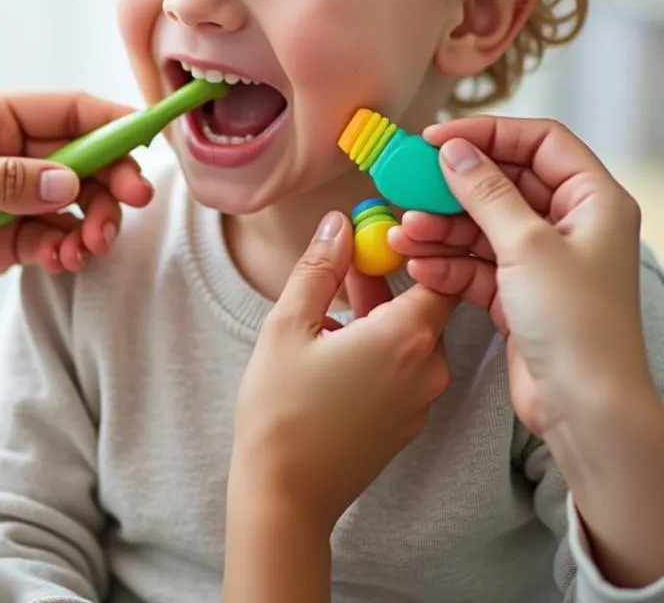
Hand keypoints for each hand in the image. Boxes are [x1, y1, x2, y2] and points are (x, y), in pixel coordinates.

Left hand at [0, 92, 153, 336]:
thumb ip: (5, 179)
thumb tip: (72, 182)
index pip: (67, 109)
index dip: (112, 121)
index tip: (147, 143)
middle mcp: (4, 154)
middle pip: (84, 156)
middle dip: (113, 178)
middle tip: (133, 204)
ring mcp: (8, 200)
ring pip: (77, 203)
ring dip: (95, 221)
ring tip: (90, 245)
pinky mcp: (5, 244)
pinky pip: (56, 240)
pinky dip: (70, 250)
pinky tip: (63, 261)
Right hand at [231, 211, 457, 531]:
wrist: (285, 496)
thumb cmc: (282, 410)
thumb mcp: (289, 324)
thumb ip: (319, 268)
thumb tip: (339, 224)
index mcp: (406, 338)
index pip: (439, 272)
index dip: (413, 247)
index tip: (376, 233)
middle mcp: (428, 368)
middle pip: (422, 302)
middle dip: (385, 278)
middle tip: (341, 261)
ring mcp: (421, 400)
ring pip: (411, 335)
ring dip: (379, 312)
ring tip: (330, 304)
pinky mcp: (407, 422)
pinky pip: (403, 366)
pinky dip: (378, 346)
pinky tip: (335, 345)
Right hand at [389, 116, 653, 436]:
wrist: (586, 411)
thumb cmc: (578, 326)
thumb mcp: (526, 245)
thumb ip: (485, 192)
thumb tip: (454, 151)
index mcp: (593, 201)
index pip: (540, 142)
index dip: (489, 133)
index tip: (439, 140)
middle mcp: (570, 226)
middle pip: (503, 184)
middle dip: (453, 189)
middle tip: (409, 185)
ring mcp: (542, 261)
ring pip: (480, 226)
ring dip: (439, 230)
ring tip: (403, 236)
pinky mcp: (517, 294)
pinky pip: (473, 264)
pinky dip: (445, 264)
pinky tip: (418, 268)